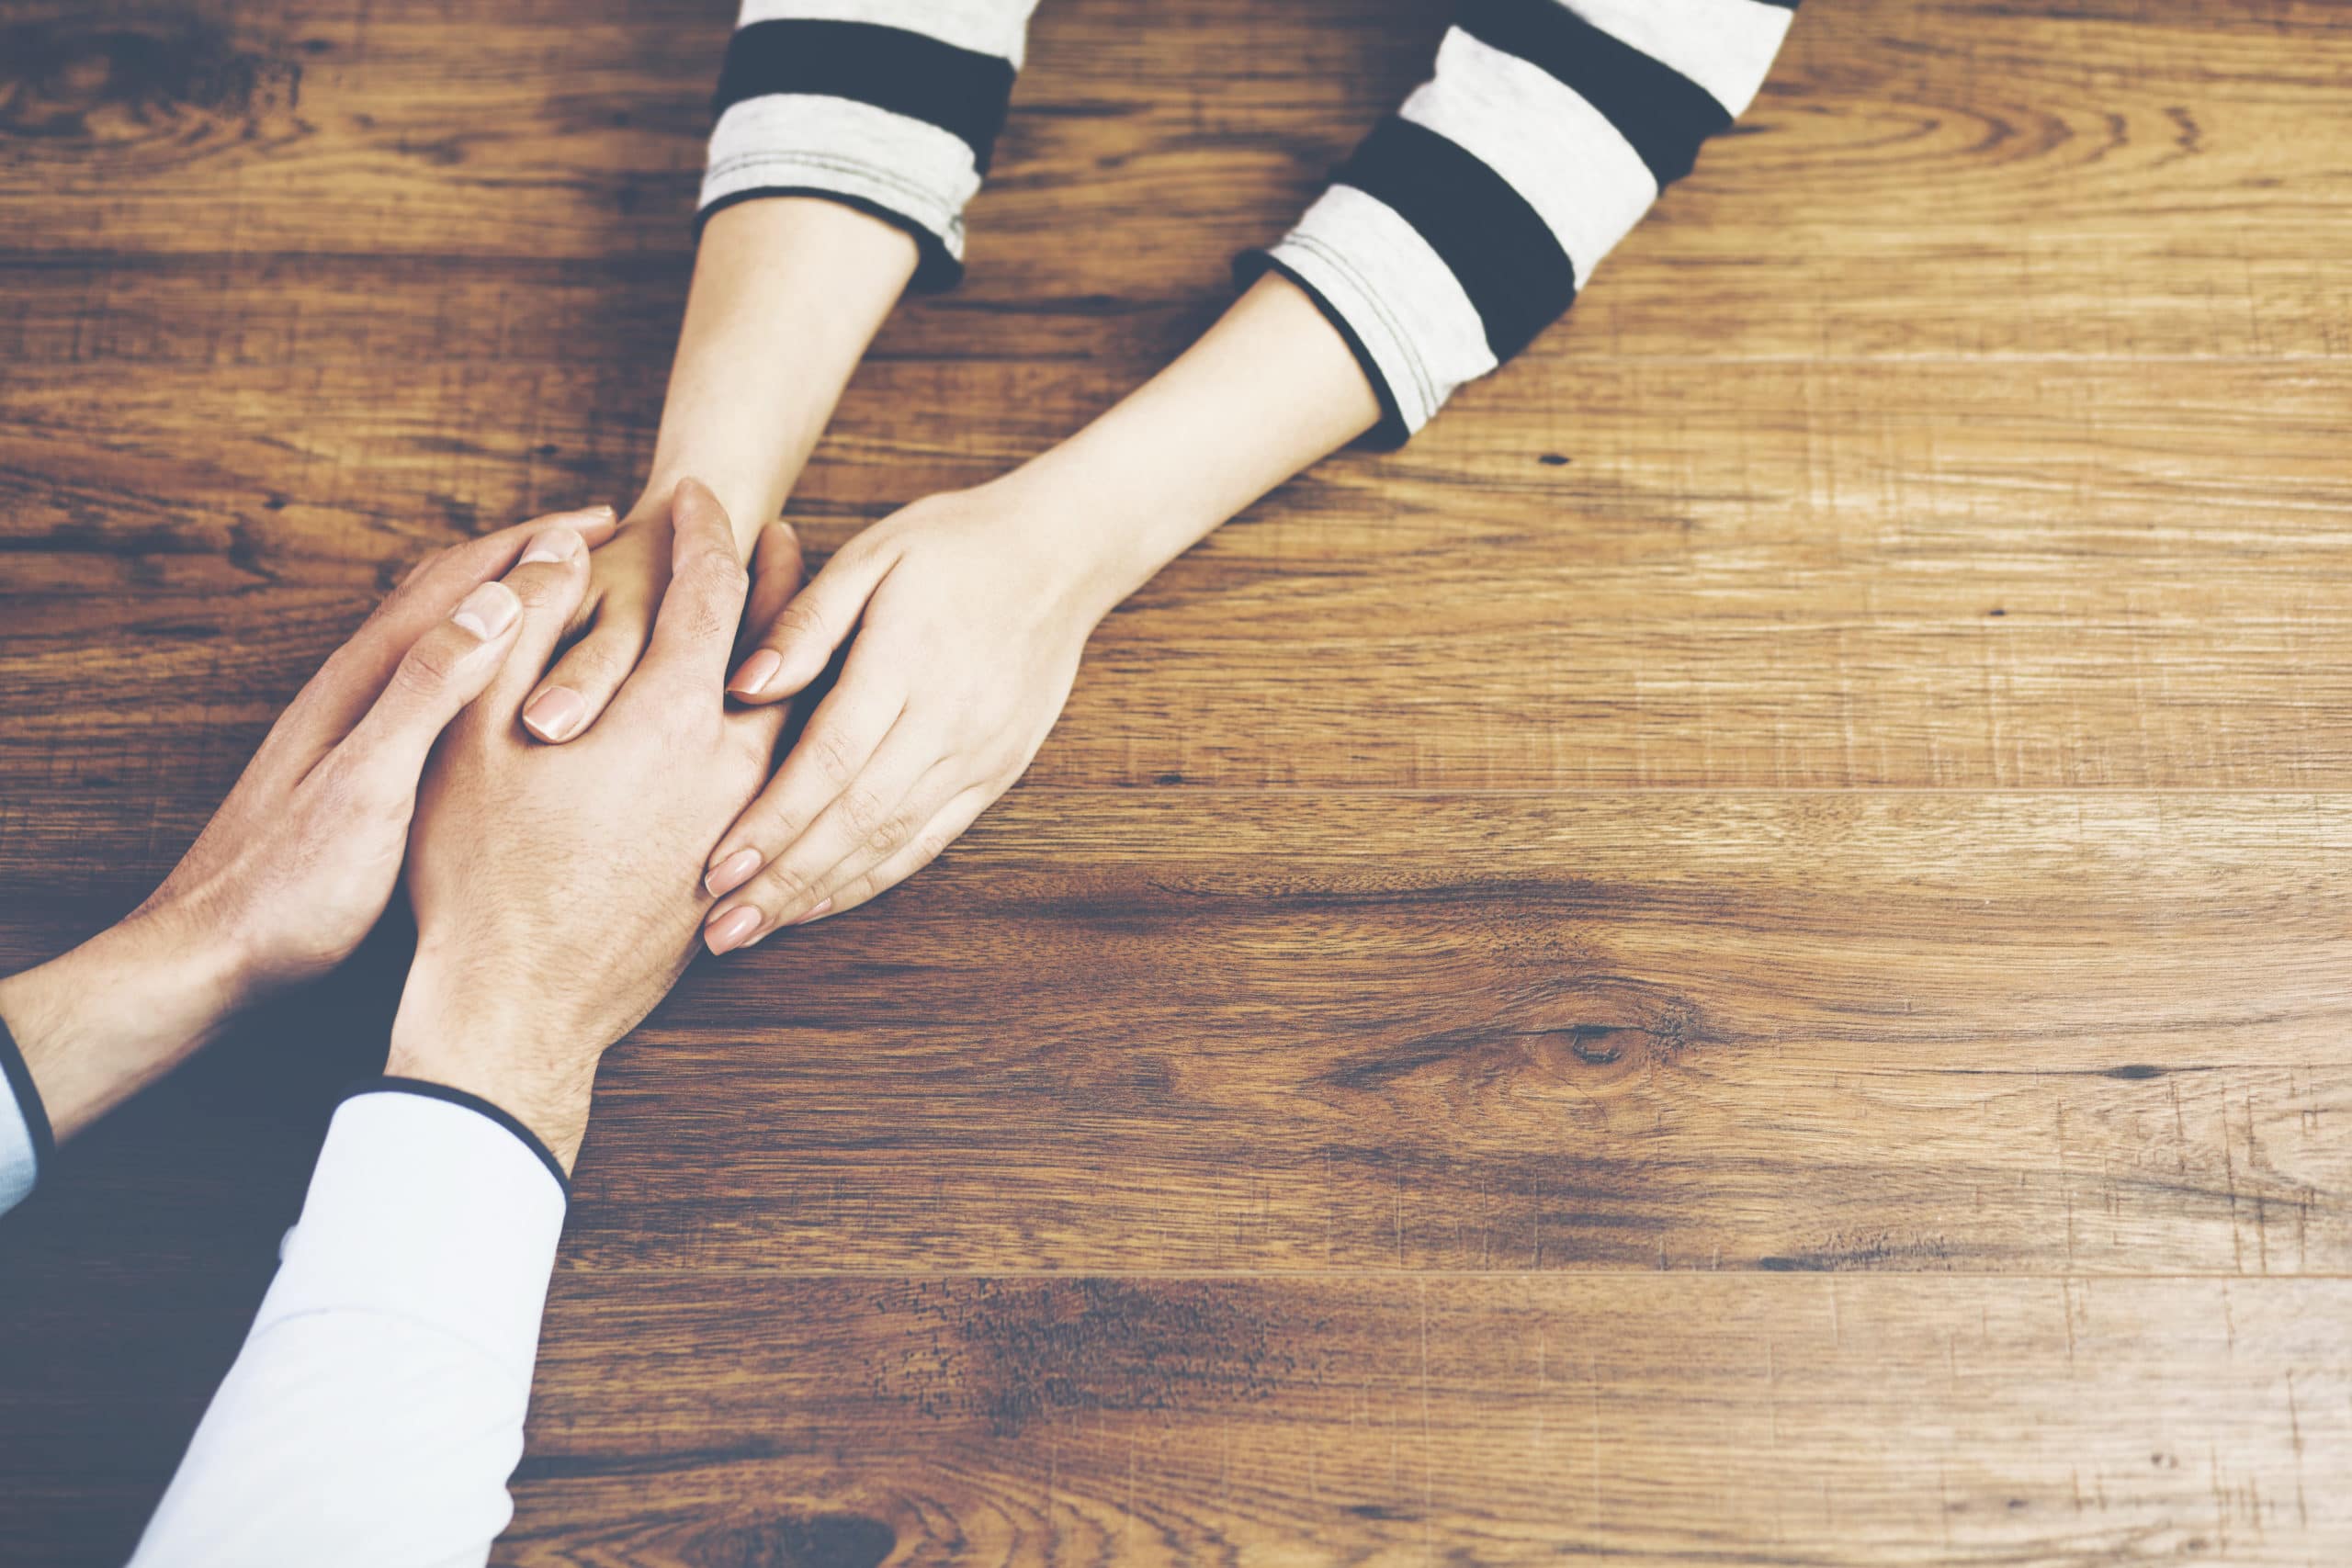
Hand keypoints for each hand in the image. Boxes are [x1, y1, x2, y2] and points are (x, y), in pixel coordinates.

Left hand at [0, 507, 618, 1138]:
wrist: (209, 959)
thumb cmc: (290, 888)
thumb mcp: (369, 787)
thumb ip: (429, 691)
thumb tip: (500, 601)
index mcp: (365, 680)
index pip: (460, 580)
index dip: (536, 544)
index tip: (608, 521)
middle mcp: (357, 686)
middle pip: (449, 591)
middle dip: (527, 556)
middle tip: (602, 542)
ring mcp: (354, 724)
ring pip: (442, 635)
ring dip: (508, 602)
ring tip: (571, 598)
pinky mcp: (359, 764)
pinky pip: (437, 682)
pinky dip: (488, 659)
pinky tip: (508, 691)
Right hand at [386, 480, 801, 1166]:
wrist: (521, 1007)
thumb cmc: (477, 870)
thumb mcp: (472, 735)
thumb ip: (518, 629)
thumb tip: (555, 548)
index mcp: (668, 717)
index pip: (713, 591)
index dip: (703, 530)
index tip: (699, 492)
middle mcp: (730, 765)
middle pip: (782, 651)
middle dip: (781, 584)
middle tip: (783, 536)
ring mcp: (742, 822)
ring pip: (790, 719)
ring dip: (787, 659)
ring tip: (780, 621)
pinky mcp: (738, 868)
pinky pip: (779, 778)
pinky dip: (781, 730)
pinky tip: (762, 724)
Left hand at [694, 476, 1107, 948]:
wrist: (1062, 553)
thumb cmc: (951, 545)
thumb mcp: (871, 555)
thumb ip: (804, 622)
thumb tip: (741, 686)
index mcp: (908, 662)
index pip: (830, 760)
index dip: (772, 820)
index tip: (716, 866)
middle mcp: (949, 720)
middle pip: (857, 818)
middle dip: (785, 879)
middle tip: (721, 927)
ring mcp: (980, 753)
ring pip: (893, 841)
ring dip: (822, 891)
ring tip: (758, 929)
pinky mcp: (998, 771)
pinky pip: (931, 839)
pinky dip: (874, 875)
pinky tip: (824, 899)